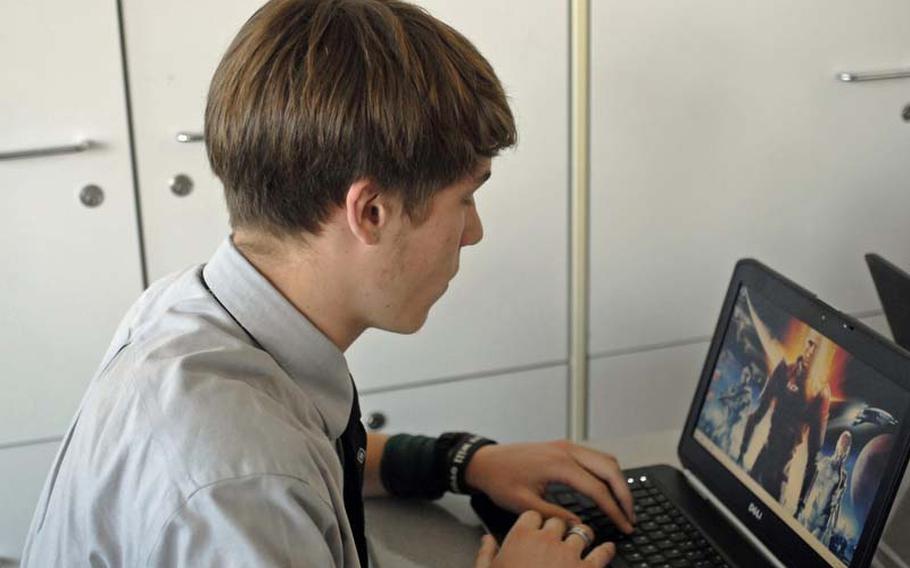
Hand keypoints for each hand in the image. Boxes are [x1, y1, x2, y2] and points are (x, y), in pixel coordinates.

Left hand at [465, 440, 634, 533]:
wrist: (485, 461)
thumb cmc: (500, 479)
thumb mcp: (526, 504)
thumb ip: (557, 515)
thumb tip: (581, 527)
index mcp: (559, 464)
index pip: (598, 489)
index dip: (615, 510)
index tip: (624, 525)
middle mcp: (567, 450)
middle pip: (611, 469)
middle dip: (625, 494)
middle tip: (631, 516)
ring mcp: (566, 446)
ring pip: (606, 459)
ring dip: (619, 481)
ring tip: (624, 504)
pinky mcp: (564, 447)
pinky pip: (595, 456)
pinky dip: (608, 472)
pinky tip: (609, 488)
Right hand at [474, 512, 614, 567]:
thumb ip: (486, 554)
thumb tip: (487, 540)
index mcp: (521, 537)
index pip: (533, 516)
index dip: (535, 523)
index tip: (537, 530)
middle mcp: (546, 541)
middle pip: (557, 522)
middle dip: (558, 529)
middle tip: (558, 539)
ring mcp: (568, 555)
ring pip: (581, 532)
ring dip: (582, 535)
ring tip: (583, 539)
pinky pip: (602, 554)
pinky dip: (606, 550)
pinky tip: (608, 549)